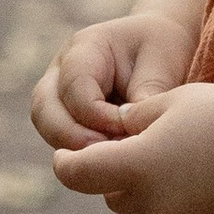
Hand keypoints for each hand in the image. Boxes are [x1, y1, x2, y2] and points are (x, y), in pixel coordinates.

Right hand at [28, 8, 194, 149]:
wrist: (169, 47)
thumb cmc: (166, 49)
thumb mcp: (163, 64)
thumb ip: (147, 96)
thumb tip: (133, 134)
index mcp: (84, 48)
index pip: (74, 88)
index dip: (98, 116)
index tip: (129, 129)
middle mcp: (61, 72)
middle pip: (44, 111)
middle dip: (72, 139)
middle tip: (107, 158)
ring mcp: (60, 97)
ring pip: (49, 131)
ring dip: (76, 151)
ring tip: (112, 164)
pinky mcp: (69, 121)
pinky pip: (65, 145)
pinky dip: (85, 157)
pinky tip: (113, 166)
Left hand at [50, 79, 213, 213]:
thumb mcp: (170, 102)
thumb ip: (133, 118)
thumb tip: (116, 127)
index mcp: (135, 165)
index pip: (76, 174)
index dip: (65, 162)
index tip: (67, 151)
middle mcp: (151, 201)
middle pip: (110, 196)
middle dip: (111, 175)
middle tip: (127, 146)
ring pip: (141, 208)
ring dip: (142, 188)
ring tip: (166, 156)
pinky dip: (173, 198)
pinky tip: (199, 171)